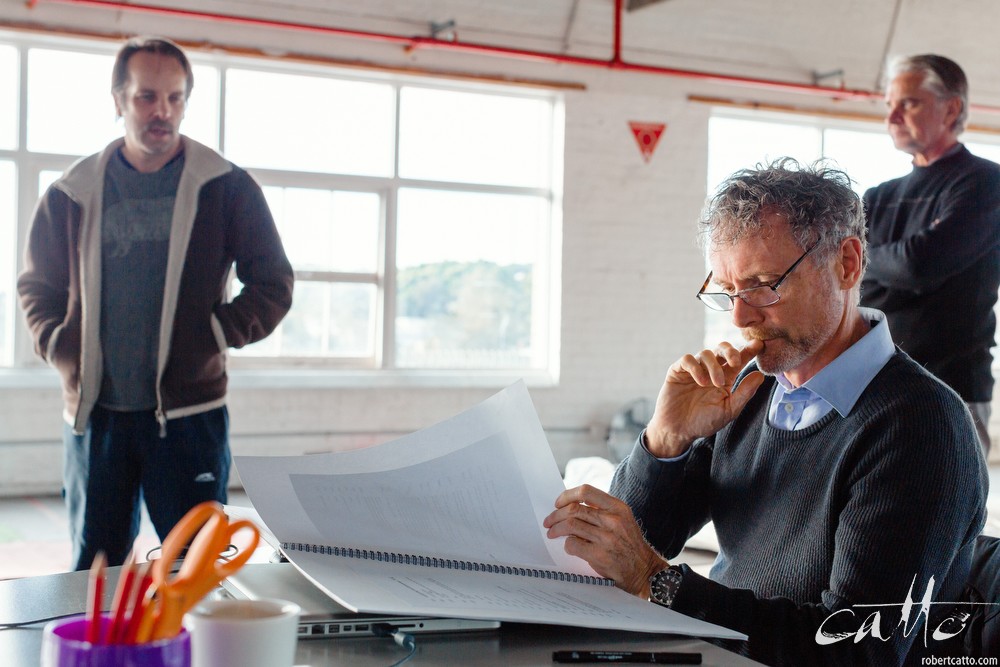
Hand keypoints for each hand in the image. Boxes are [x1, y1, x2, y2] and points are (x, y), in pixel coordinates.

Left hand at [543, 484, 667, 596]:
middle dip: (556, 515)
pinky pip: (573, 544)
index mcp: (618, 507)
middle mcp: (613, 520)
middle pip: (573, 509)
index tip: (558, 503)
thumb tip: (571, 505)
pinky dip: (566, 545)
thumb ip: (601, 510)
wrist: (643, 570)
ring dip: (556, 529)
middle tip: (549, 521)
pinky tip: (568, 547)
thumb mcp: (622, 519)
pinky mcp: (599, 555)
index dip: (567, 495)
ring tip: (552, 533)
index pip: (586, 491)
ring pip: (570, 525)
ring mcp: (606, 538)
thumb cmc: (629, 544)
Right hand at [645, 339, 764, 457]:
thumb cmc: (705, 422)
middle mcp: (710, 370)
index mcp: (726, 378)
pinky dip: (695, 367)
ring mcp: (694, 369)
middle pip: (722, 349)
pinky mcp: (677, 371)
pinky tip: (700, 381)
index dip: (748, 350)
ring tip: (715, 383)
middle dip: (730, 351)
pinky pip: (687, 360)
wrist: (678, 431)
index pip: (738, 360)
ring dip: (713, 366)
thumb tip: (760, 375)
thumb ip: (745, 393)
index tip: (759, 345)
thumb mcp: (729, 410)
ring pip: (706, 353)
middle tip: (736, 362)